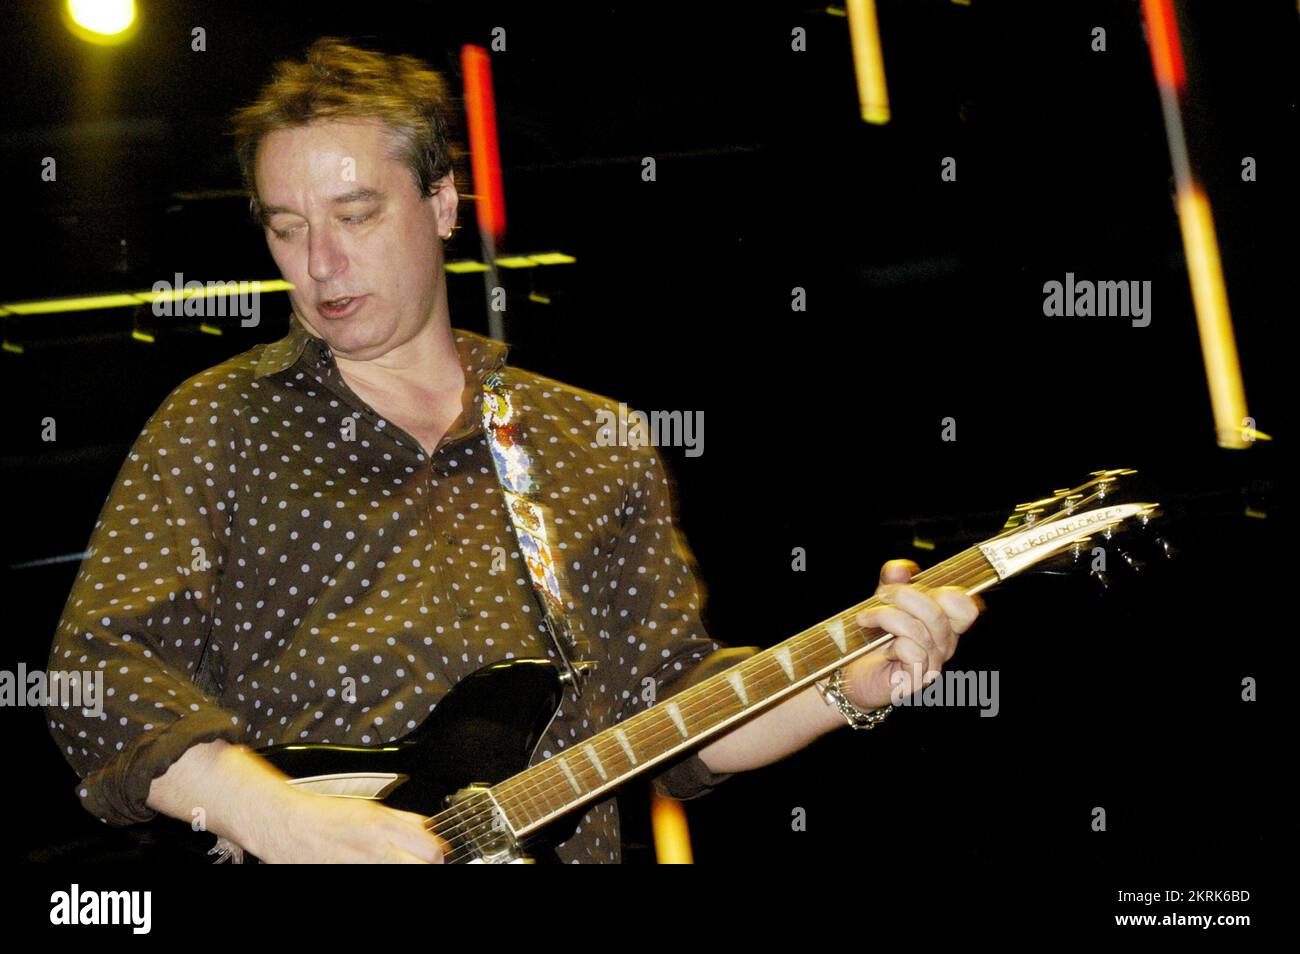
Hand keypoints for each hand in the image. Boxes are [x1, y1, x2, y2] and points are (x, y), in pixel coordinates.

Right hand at [253, 790, 448, 862]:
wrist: (287, 826)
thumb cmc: (322, 816)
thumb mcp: (368, 808)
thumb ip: (401, 819)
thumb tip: (426, 827)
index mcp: (383, 826)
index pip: (430, 849)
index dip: (439, 854)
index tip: (438, 855)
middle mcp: (375, 850)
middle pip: (423, 867)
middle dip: (428, 866)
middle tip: (426, 864)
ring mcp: (362, 867)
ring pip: (401, 873)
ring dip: (406, 870)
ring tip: (400, 863)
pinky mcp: (347, 876)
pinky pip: (375, 878)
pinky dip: (384, 874)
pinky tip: (379, 867)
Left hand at [842, 559, 982, 711]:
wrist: (852, 673)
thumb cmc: (872, 639)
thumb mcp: (883, 602)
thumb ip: (892, 582)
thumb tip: (899, 568)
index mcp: (943, 624)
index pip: (966, 607)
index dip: (946, 593)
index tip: (914, 585)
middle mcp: (943, 645)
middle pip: (937, 613)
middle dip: (903, 596)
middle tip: (880, 595)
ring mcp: (932, 664)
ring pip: (919, 630)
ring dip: (885, 617)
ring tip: (864, 618)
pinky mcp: (916, 680)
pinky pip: (912, 652)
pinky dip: (893, 645)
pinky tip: (882, 649)